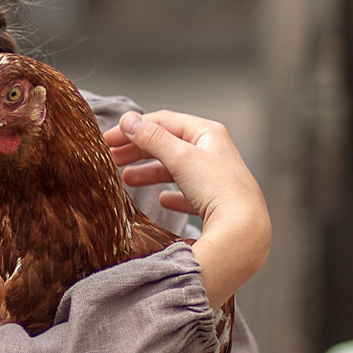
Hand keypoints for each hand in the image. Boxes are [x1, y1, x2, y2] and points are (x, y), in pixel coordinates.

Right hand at [103, 109, 270, 306]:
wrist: (244, 231)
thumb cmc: (218, 189)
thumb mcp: (181, 158)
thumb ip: (152, 139)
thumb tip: (127, 120)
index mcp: (208, 134)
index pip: (164, 121)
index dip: (134, 128)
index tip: (108, 139)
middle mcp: (214, 152)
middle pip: (168, 144)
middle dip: (138, 151)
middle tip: (111, 158)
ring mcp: (216, 177)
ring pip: (176, 169)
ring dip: (150, 172)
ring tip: (127, 180)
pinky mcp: (217, 202)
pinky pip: (189, 193)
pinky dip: (172, 194)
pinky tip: (162, 201)